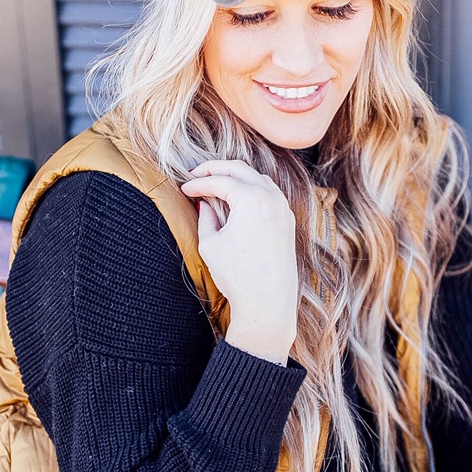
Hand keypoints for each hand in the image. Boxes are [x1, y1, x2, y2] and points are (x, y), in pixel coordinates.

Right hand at [180, 159, 297, 365]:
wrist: (268, 303)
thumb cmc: (238, 275)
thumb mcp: (211, 245)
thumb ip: (206, 219)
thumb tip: (204, 205)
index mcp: (252, 198)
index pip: (219, 181)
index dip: (198, 183)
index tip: (183, 189)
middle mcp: (272, 197)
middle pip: (240, 170)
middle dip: (215, 169)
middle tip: (196, 173)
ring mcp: (283, 208)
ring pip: (258, 179)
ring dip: (236, 176)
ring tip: (216, 182)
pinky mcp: (288, 222)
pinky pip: (269, 194)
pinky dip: (252, 189)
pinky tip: (238, 197)